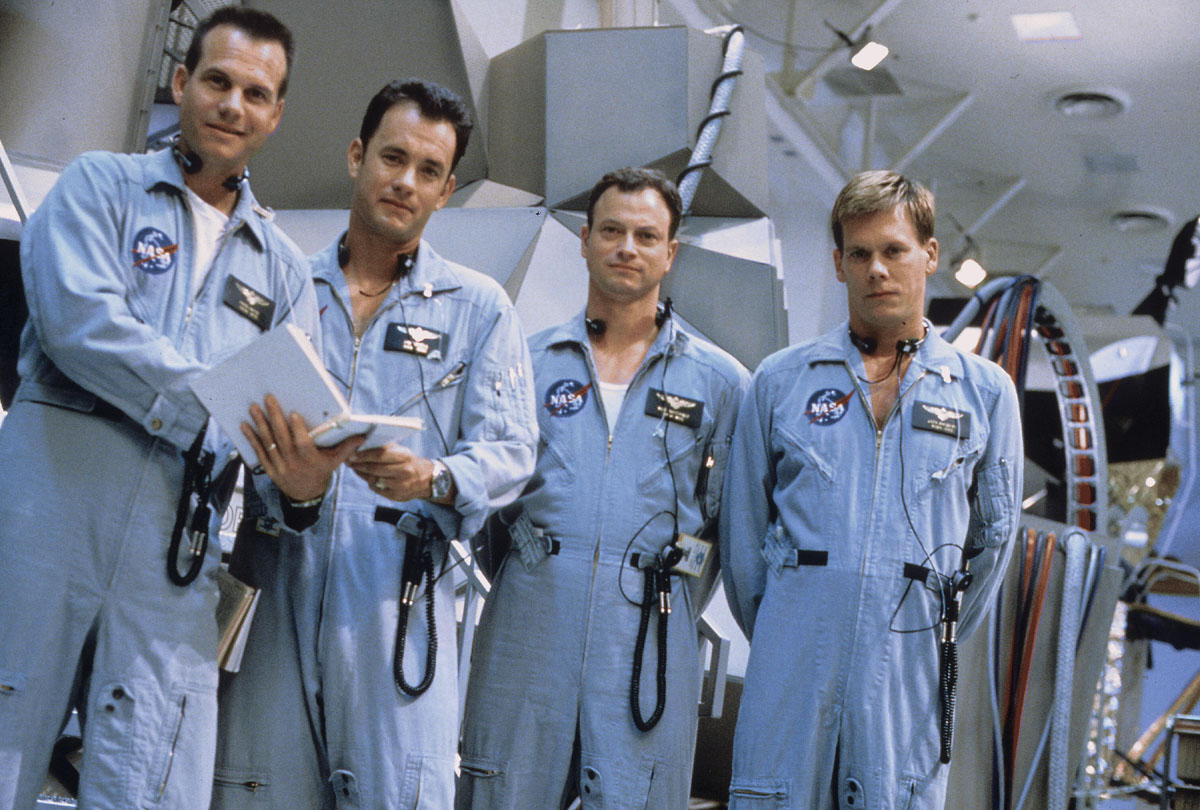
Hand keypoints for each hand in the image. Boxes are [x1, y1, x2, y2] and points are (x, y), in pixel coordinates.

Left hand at [242, 394, 363, 500]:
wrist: (306, 496)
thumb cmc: (321, 472)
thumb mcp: (335, 461)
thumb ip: (346, 447)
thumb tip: (362, 436)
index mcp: (310, 459)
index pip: (303, 443)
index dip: (298, 429)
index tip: (294, 414)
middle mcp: (293, 463)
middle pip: (282, 438)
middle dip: (275, 417)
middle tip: (269, 399)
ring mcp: (279, 466)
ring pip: (268, 443)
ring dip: (260, 424)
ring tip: (253, 408)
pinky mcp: (269, 469)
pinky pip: (258, 452)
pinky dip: (251, 439)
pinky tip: (245, 426)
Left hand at [347, 444, 439, 502]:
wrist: (425, 480)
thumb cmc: (409, 462)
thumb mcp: (402, 451)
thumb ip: (386, 448)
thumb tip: (364, 444)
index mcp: (406, 457)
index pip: (381, 454)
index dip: (364, 455)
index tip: (352, 453)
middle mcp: (405, 471)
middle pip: (375, 468)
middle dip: (359, 464)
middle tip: (348, 461)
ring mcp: (401, 485)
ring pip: (374, 479)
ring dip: (362, 473)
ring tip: (355, 467)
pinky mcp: (397, 496)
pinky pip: (377, 488)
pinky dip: (370, 482)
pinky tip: (367, 477)